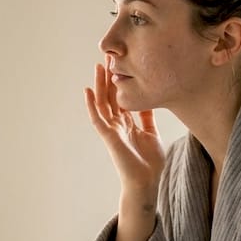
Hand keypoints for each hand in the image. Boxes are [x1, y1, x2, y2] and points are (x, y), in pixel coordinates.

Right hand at [84, 62, 165, 192]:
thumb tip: (148, 101)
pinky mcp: (108, 137)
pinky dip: (91, 104)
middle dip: (109, 77)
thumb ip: (147, 119)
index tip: (122, 63)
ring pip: (102, 103)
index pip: (121, 97)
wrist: (146, 182)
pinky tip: (88, 90)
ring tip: (98, 66)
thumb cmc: (149, 163)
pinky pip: (97, 118)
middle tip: (109, 57)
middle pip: (111, 96)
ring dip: (100, 84)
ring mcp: (111, 130)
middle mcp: (117, 124)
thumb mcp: (152, 134)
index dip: (120, 80)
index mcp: (128, 123)